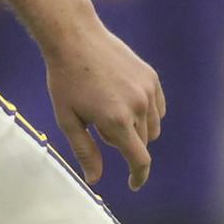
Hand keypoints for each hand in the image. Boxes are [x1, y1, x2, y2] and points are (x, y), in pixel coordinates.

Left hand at [42, 19, 164, 189]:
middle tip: (98, 125)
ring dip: (137, 130)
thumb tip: (95, 180)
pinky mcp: (152, 77)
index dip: (138, 176)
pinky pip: (158, 108)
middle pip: (143, 143)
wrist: (75, 39)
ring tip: (109, 111)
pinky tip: (125, 103)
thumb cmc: (65, 81)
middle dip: (125, 144)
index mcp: (116, 121)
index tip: (133, 184)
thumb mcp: (68, 120)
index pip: (139, 160)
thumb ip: (85, 152)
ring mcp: (148, 90)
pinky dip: (147, 114)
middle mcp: (138, 106)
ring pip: (153, 127)